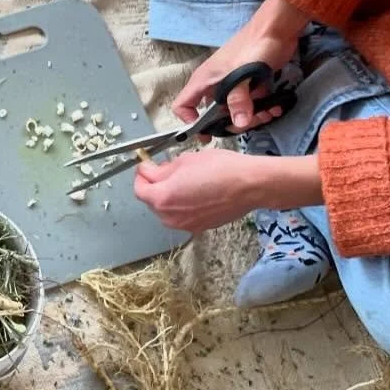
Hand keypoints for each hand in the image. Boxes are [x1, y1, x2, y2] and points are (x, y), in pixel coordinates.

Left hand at [133, 149, 274, 231]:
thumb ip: (161, 170)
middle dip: (155, 186)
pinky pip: (183, 216)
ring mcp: (186, 225)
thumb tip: (149, 171)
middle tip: (165, 170)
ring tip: (183, 180)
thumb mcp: (183, 161)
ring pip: (167, 211)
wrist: (250, 185)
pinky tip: (196, 192)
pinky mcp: (200, 227)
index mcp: (162, 199)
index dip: (141, 176)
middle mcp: (171, 217)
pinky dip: (183, 205)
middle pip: (152, 201)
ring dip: (169, 196)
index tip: (146, 167)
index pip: (139, 189)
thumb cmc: (220, 169)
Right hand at [173, 0, 308, 130]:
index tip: (207, 133)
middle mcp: (215, 86)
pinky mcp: (249, 85)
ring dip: (252, 117)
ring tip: (268, 113)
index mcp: (204, 82)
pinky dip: (262, 109)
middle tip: (250, 122)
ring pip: (235, 112)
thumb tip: (239, 124)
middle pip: (214, 115)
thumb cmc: (253, 47)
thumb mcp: (242, 74)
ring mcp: (233, 86)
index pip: (183, 105)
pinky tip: (275, 107)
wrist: (277, 30)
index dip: (190, 121)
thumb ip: (238, 100)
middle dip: (232, 123)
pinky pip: (251, 104)